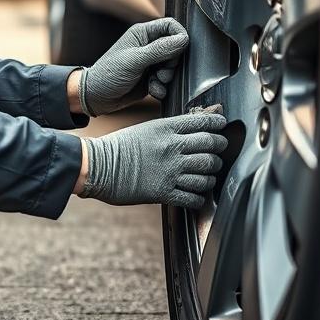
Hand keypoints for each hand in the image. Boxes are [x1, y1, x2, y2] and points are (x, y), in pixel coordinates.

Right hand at [78, 110, 227, 207]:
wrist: (97, 166)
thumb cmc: (119, 146)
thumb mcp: (146, 128)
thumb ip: (170, 129)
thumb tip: (193, 128)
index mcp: (166, 129)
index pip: (202, 122)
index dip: (217, 123)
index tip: (221, 125)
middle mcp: (172, 148)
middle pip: (210, 146)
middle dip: (219, 148)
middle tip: (219, 150)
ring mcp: (169, 171)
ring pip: (207, 173)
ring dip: (211, 174)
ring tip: (207, 174)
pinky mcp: (164, 193)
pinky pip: (193, 197)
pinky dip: (198, 196)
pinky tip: (195, 193)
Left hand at [79, 18, 188, 115]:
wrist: (97, 96)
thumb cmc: (109, 73)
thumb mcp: (135, 60)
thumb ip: (159, 50)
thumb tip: (183, 40)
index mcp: (143, 34)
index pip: (170, 26)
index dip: (180, 35)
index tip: (183, 48)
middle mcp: (148, 46)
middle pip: (176, 48)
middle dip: (172, 63)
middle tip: (161, 72)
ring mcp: (150, 63)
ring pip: (173, 67)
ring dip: (167, 77)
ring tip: (154, 82)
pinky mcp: (151, 78)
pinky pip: (167, 82)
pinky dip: (162, 88)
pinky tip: (152, 90)